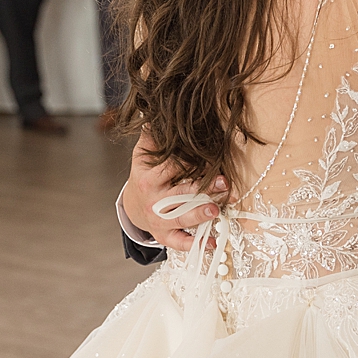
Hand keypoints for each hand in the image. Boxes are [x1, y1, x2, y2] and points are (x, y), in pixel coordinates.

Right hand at [123, 130, 226, 252]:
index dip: (190, 163)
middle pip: (179, 194)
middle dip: (202, 189)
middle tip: (224, 183)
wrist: (134, 206)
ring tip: (215, 210)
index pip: (171, 168)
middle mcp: (153, 200)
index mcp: (147, 178)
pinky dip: (195, 245)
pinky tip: (212, 243)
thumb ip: (153, 136)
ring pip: (180, 218)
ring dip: (199, 214)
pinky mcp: (164, 235)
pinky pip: (179, 242)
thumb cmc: (145, 176)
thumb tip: (157, 112)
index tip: (209, 158)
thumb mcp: (144, 154)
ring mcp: (158, 220)